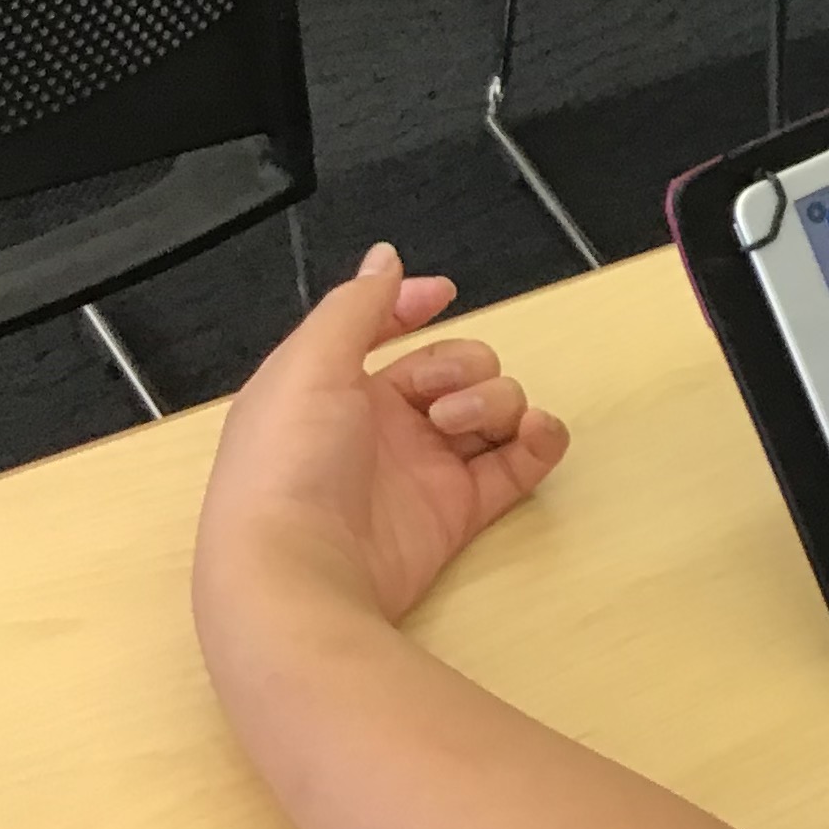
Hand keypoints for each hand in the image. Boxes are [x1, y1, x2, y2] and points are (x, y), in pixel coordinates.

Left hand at [196, 242, 570, 627]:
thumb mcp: (309, 364)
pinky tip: (532, 434)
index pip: (383, 331)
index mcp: (334, 386)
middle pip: (455, 366)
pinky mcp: (464, 509)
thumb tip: (388, 257)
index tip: (442, 293)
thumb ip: (356, 306)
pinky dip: (539, 438)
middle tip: (439, 399)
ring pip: (493, 406)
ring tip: (462, 428)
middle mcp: (382, 423)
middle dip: (463, 367)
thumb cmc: (289, 463)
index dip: (411, 306)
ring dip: (495, 401)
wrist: (302, 571)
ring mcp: (427, 467)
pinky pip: (522, 459)